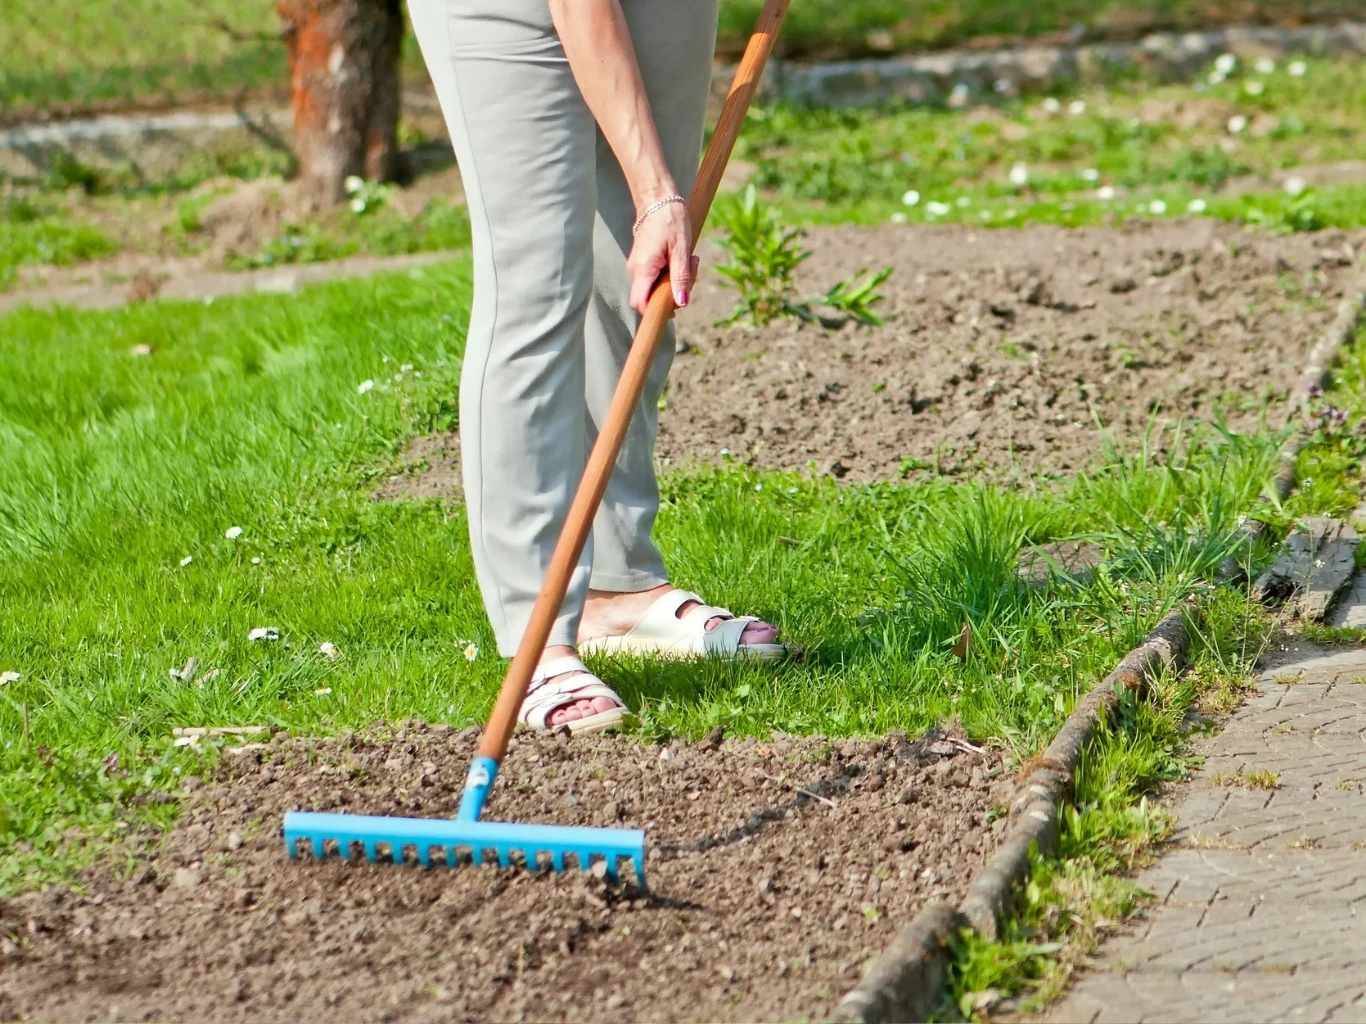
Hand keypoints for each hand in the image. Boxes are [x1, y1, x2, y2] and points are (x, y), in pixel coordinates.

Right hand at [627, 198, 698, 313]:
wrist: (658, 197)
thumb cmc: (670, 219)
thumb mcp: (681, 249)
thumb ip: (680, 278)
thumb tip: (681, 302)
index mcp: (643, 268)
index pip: (640, 303)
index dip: (655, 311)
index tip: (675, 306)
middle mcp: (636, 270)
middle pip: (651, 297)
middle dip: (675, 293)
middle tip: (692, 271)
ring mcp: (639, 266)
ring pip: (656, 287)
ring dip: (677, 280)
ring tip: (691, 260)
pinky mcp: (644, 261)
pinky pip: (657, 276)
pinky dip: (672, 272)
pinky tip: (683, 258)